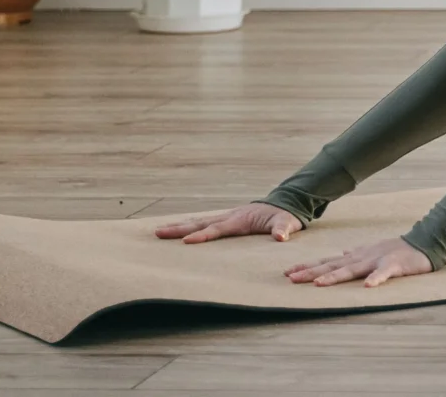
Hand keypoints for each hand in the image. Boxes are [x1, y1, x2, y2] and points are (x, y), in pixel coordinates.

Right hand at [151, 202, 303, 244]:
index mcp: (240, 220)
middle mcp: (229, 217)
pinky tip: (177, 230)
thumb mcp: (287, 222)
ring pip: (198, 221)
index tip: (185, 242)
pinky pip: (203, 223)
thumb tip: (280, 236)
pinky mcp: (225, 220)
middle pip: (199, 223)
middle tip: (158, 232)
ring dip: (179, 226)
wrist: (283, 204)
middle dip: (179, 229)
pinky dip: (188, 226)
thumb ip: (283, 228)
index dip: (202, 235)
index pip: (217, 229)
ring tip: (158, 231)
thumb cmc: (285, 216)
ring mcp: (225, 217)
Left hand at [284, 233, 435, 287]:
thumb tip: (342, 252)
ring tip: (318, 284)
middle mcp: (361, 257)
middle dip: (311, 272)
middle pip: (333, 265)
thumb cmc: (397, 249)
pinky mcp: (393, 266)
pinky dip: (375, 279)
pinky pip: (383, 274)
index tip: (288, 271)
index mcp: (356, 256)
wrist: (423, 242)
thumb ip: (356, 253)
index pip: (327, 261)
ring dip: (335, 276)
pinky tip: (367, 287)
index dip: (308, 266)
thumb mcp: (372, 250)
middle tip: (291, 278)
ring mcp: (376, 261)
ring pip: (352, 270)